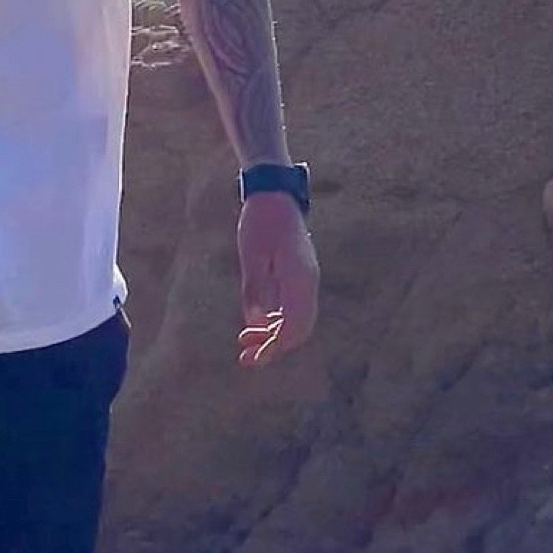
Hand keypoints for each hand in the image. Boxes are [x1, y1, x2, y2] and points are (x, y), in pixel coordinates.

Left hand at [236, 192, 319, 366]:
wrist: (275, 194)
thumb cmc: (261, 222)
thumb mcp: (251, 256)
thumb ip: (254, 290)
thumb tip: (255, 324)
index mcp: (299, 279)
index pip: (293, 328)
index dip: (273, 348)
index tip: (251, 358)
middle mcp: (308, 282)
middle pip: (299, 330)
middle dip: (274, 348)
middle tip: (245, 358)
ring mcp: (306, 279)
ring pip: (297, 320)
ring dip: (274, 335)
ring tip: (244, 342)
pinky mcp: (300, 274)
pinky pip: (294, 307)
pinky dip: (277, 321)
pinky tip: (256, 324)